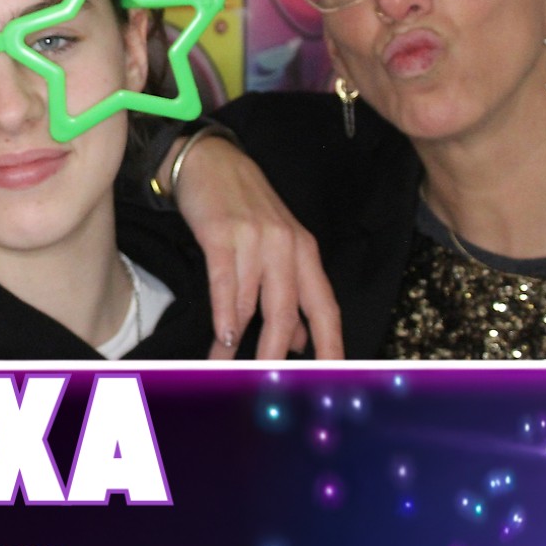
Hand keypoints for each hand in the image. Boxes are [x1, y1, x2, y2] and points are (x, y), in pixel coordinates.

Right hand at [167, 136, 343, 359]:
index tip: (333, 377)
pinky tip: (222, 337)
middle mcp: (286, 247)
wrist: (212, 161)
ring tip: (223, 367)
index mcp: (305, 252)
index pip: (325, 307)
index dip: (332, 345)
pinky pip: (225, 284)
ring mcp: (254, 240)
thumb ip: (291, 290)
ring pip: (251, 304)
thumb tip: (300, 341)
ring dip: (236, 342)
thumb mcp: (278, 244)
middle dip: (275, 354)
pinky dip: (224, 315)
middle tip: (269, 384)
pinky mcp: (222, 234)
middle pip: (287, 313)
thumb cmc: (245, 207)